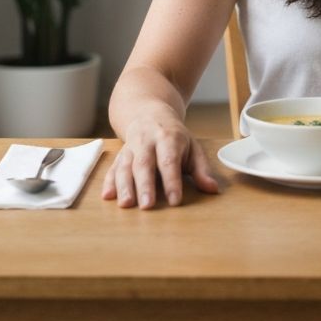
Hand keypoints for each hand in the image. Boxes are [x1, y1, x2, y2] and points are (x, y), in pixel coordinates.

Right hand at [101, 112, 218, 208]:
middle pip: (145, 163)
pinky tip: (107, 196)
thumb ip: (202, 169)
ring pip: (125, 166)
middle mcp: (147, 141)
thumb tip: (213, 190)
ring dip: (124, 186)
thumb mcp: (192, 147)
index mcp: (169, 138)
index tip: (175, 200)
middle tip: (147, 206)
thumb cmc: (174, 137)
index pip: (170, 161)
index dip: (172, 181)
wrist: (149, 114)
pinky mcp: (119, 155)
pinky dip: (109, 182)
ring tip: (126, 205)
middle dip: (145, 185)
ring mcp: (130, 147)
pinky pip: (112, 168)